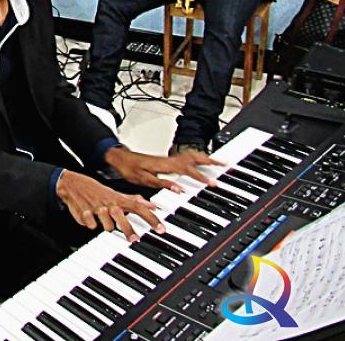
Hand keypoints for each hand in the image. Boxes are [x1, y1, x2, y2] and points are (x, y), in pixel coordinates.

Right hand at [56, 170, 162, 241]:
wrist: (72, 184)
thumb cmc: (97, 191)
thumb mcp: (116, 194)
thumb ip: (134, 200)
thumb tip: (152, 204)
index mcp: (119, 200)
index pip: (139, 208)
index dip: (152, 219)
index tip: (161, 229)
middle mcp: (110, 204)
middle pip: (122, 219)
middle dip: (128, 229)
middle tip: (135, 239)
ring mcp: (97, 209)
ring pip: (107, 227)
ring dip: (105, 226)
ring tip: (101, 219)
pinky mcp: (85, 214)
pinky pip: (91, 226)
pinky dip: (90, 224)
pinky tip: (88, 218)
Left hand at [104, 147, 223, 192]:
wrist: (120, 158)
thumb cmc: (129, 168)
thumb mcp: (143, 180)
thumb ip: (162, 184)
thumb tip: (180, 188)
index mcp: (164, 165)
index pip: (187, 170)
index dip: (201, 176)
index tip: (212, 182)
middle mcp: (169, 160)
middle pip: (194, 158)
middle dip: (210, 161)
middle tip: (225, 165)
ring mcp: (168, 159)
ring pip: (191, 155)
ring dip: (206, 158)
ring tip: (219, 162)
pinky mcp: (167, 160)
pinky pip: (186, 157)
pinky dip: (197, 158)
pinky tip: (202, 162)